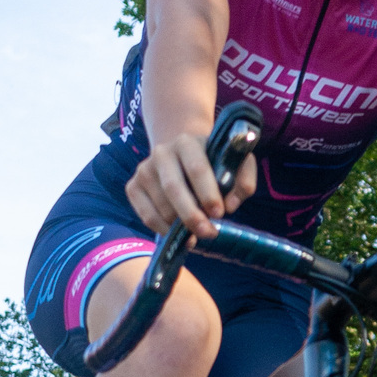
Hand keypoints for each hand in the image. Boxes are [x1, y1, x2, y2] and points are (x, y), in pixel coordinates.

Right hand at [125, 133, 257, 239]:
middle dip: (192, 215)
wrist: (182, 154)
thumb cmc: (214, 162)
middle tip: (208, 233)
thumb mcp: (236, 164)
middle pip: (173, 188)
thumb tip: (231, 205)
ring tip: (198, 232)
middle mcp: (161, 153)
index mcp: (187, 142)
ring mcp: (144, 169)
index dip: (208, 193)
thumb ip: (243, 181)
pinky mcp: (133, 186)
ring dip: (180, 226)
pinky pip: (146, 216)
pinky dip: (164, 230)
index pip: (196, 168)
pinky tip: (179, 234)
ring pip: (161, 207)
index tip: (220, 213)